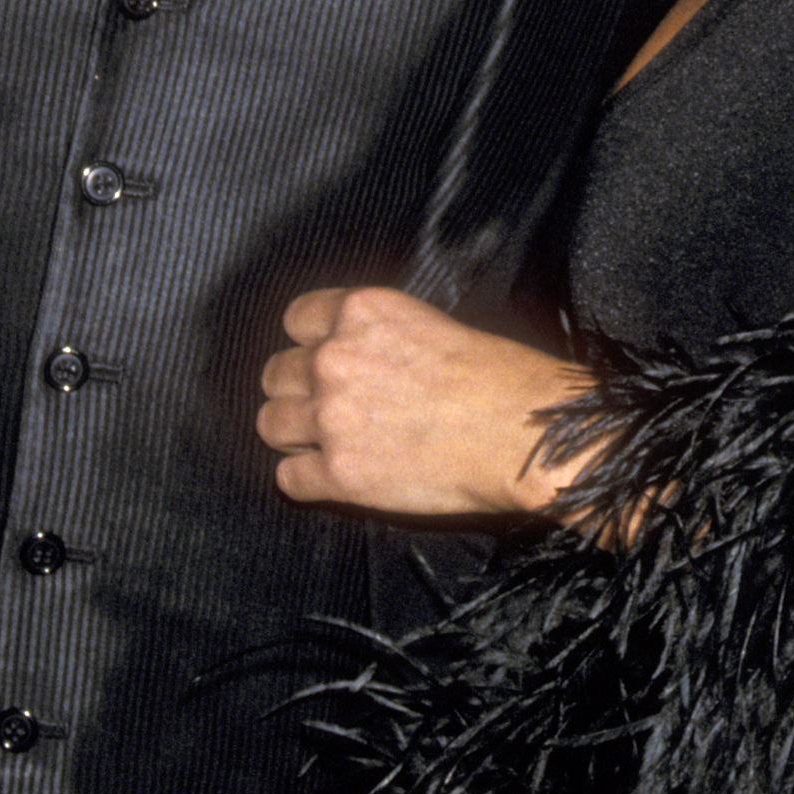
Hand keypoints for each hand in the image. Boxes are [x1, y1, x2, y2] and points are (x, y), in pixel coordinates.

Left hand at [258, 286, 590, 516]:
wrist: (523, 434)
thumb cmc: (498, 378)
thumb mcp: (430, 323)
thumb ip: (377, 334)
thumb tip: (358, 352)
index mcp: (359, 312)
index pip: (296, 319)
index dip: (307, 343)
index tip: (319, 359)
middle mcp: (334, 358)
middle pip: (276, 373)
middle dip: (296, 390)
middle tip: (322, 407)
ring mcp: (331, 416)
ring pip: (270, 424)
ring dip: (292, 435)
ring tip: (320, 444)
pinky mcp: (339, 474)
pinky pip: (289, 480)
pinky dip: (305, 481)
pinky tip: (330, 478)